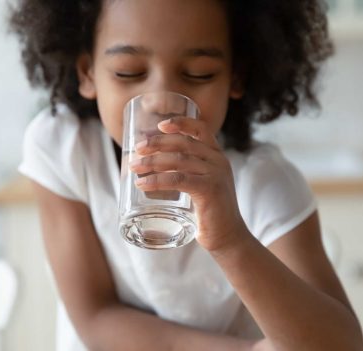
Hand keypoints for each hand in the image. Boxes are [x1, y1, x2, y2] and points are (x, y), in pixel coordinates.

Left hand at [129, 116, 249, 250]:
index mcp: (217, 156)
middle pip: (183, 143)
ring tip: (134, 167)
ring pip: (177, 160)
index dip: (181, 123)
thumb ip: (186, 173)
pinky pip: (178, 179)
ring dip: (151, 161)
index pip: (201, 129)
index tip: (160, 125)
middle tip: (137, 149)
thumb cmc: (209, 213)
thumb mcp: (201, 186)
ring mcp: (215, 174)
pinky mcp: (210, 190)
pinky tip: (142, 184)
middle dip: (157, 143)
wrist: (228, 238)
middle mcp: (218, 161)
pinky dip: (157, 180)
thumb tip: (152, 166)